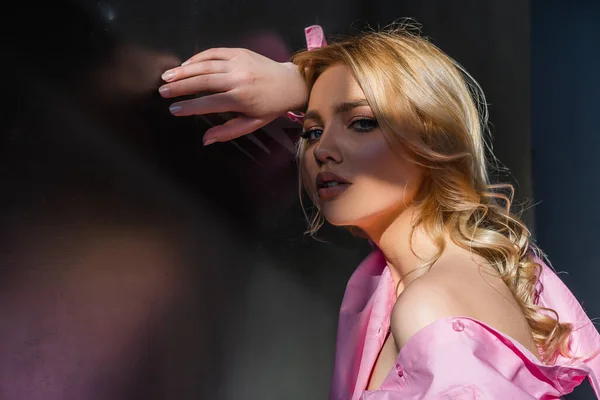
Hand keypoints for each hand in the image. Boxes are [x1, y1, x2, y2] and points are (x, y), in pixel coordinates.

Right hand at [158, 48, 307, 144]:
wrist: (290, 83)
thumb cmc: (270, 107)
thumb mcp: (251, 124)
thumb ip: (228, 132)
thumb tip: (205, 141)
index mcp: (242, 98)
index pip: (209, 103)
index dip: (190, 107)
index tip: (174, 109)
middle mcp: (239, 78)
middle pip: (203, 81)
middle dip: (180, 86)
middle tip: (162, 91)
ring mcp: (238, 62)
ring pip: (206, 65)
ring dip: (184, 70)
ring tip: (167, 76)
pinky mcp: (239, 51)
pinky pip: (213, 52)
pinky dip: (197, 58)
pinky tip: (185, 65)